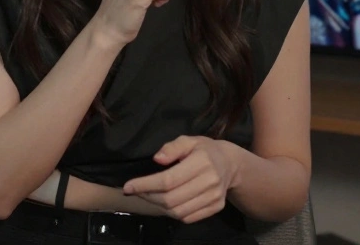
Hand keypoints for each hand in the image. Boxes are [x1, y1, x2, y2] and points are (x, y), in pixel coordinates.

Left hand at [121, 136, 239, 223]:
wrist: (230, 164)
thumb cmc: (204, 150)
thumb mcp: (188, 140)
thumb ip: (171, 147)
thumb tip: (157, 159)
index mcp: (202, 162)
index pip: (168, 180)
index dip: (145, 185)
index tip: (128, 187)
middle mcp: (210, 181)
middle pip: (171, 199)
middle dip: (148, 197)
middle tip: (136, 191)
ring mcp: (215, 197)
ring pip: (178, 212)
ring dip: (158, 207)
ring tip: (150, 196)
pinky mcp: (217, 207)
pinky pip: (188, 218)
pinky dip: (173, 213)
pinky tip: (166, 203)